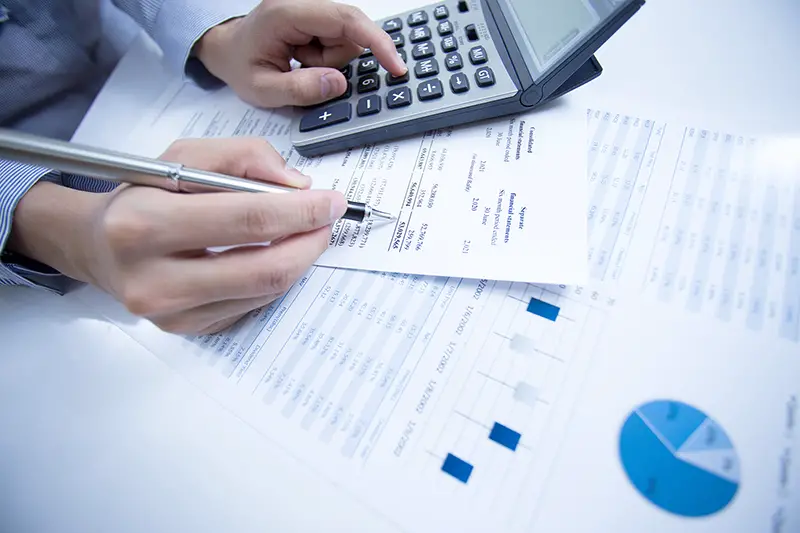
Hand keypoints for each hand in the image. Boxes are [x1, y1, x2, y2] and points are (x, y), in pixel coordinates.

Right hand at [9, 138, 346, 334]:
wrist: (97, 246)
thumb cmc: (142, 197)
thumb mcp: (183, 156)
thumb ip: (243, 157)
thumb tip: (296, 185)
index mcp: (145, 224)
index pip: (247, 220)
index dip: (301, 211)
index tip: (331, 201)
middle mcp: (155, 279)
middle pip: (264, 268)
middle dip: (310, 242)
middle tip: (326, 220)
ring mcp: (172, 314)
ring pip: (264, 291)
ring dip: (298, 260)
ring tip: (303, 233)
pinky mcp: (187, 330)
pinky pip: (252, 305)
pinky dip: (274, 278)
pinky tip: (273, 255)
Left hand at [194, 0, 406, 107]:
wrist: (226, 51)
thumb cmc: (240, 66)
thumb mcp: (263, 90)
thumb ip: (300, 89)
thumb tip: (339, 83)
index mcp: (286, 13)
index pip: (344, 19)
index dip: (376, 41)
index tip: (395, 65)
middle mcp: (302, 3)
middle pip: (349, 31)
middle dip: (335, 60)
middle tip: (303, 69)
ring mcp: (311, 9)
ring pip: (346, 40)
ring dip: (329, 61)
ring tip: (299, 65)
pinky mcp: (317, 18)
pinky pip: (338, 42)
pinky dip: (326, 58)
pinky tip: (304, 60)